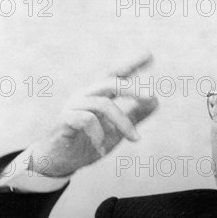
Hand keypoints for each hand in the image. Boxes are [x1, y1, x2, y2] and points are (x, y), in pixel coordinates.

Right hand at [29, 54, 157, 176]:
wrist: (60, 163)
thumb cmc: (87, 144)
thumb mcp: (116, 130)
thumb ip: (134, 116)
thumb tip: (156, 101)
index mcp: (97, 95)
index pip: (115, 74)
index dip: (131, 64)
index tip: (150, 54)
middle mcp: (84, 95)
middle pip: (110, 82)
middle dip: (133, 88)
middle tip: (153, 97)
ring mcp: (73, 106)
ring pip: (103, 104)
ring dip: (123, 123)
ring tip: (135, 139)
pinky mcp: (64, 120)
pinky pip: (86, 120)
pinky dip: (98, 135)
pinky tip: (102, 149)